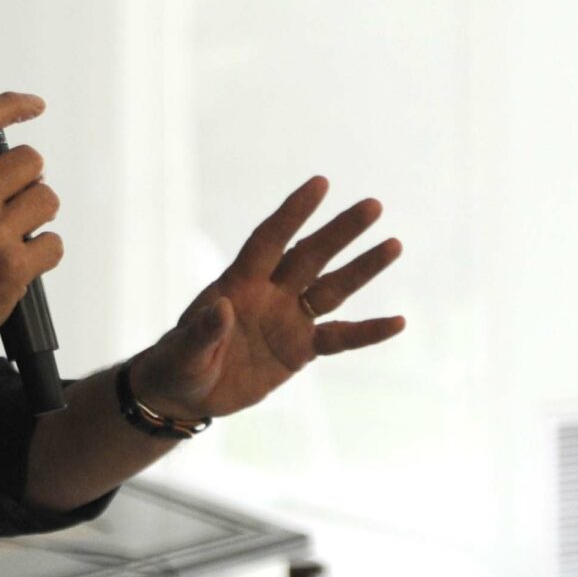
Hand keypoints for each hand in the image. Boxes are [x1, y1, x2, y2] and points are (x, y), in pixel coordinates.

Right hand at [0, 91, 62, 361]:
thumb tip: (9, 156)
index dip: (12, 105)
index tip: (35, 105)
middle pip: (31, 160)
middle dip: (30, 181)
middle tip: (13, 204)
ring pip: (48, 199)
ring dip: (39, 216)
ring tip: (15, 236)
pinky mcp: (13, 268)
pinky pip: (54, 243)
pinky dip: (43, 254)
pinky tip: (19, 265)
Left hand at [133, 176, 404, 421]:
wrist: (186, 393)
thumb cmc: (178, 364)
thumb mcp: (184, 351)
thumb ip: (203, 331)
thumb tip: (222, 307)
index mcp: (239, 284)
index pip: (270, 239)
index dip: (293, 212)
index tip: (320, 184)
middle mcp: (270, 294)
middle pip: (311, 256)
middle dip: (340, 231)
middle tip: (373, 205)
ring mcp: (288, 320)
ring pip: (332, 289)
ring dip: (362, 269)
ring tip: (394, 244)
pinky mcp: (300, 350)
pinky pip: (340, 338)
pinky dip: (368, 332)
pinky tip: (399, 322)